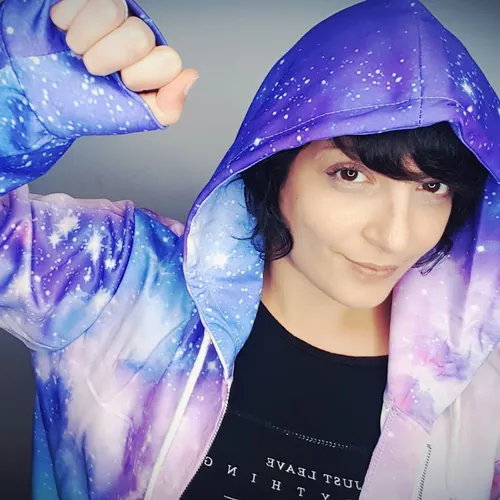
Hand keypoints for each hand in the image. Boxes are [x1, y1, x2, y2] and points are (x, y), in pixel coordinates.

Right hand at [50, 0, 197, 125]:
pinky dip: (67, 18)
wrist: (39, 96)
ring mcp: (111, 14)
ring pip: (111, 7)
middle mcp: (135, 34)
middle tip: (93, 70)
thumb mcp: (134, 118)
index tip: (124, 85)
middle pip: (138, 36)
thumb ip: (168, 106)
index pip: (168, 60)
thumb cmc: (85, 107)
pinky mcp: (83, 0)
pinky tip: (64, 30)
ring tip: (76, 49)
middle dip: (107, 60)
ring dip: (85, 38)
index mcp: (152, 63)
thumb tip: (190, 77)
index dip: (141, 76)